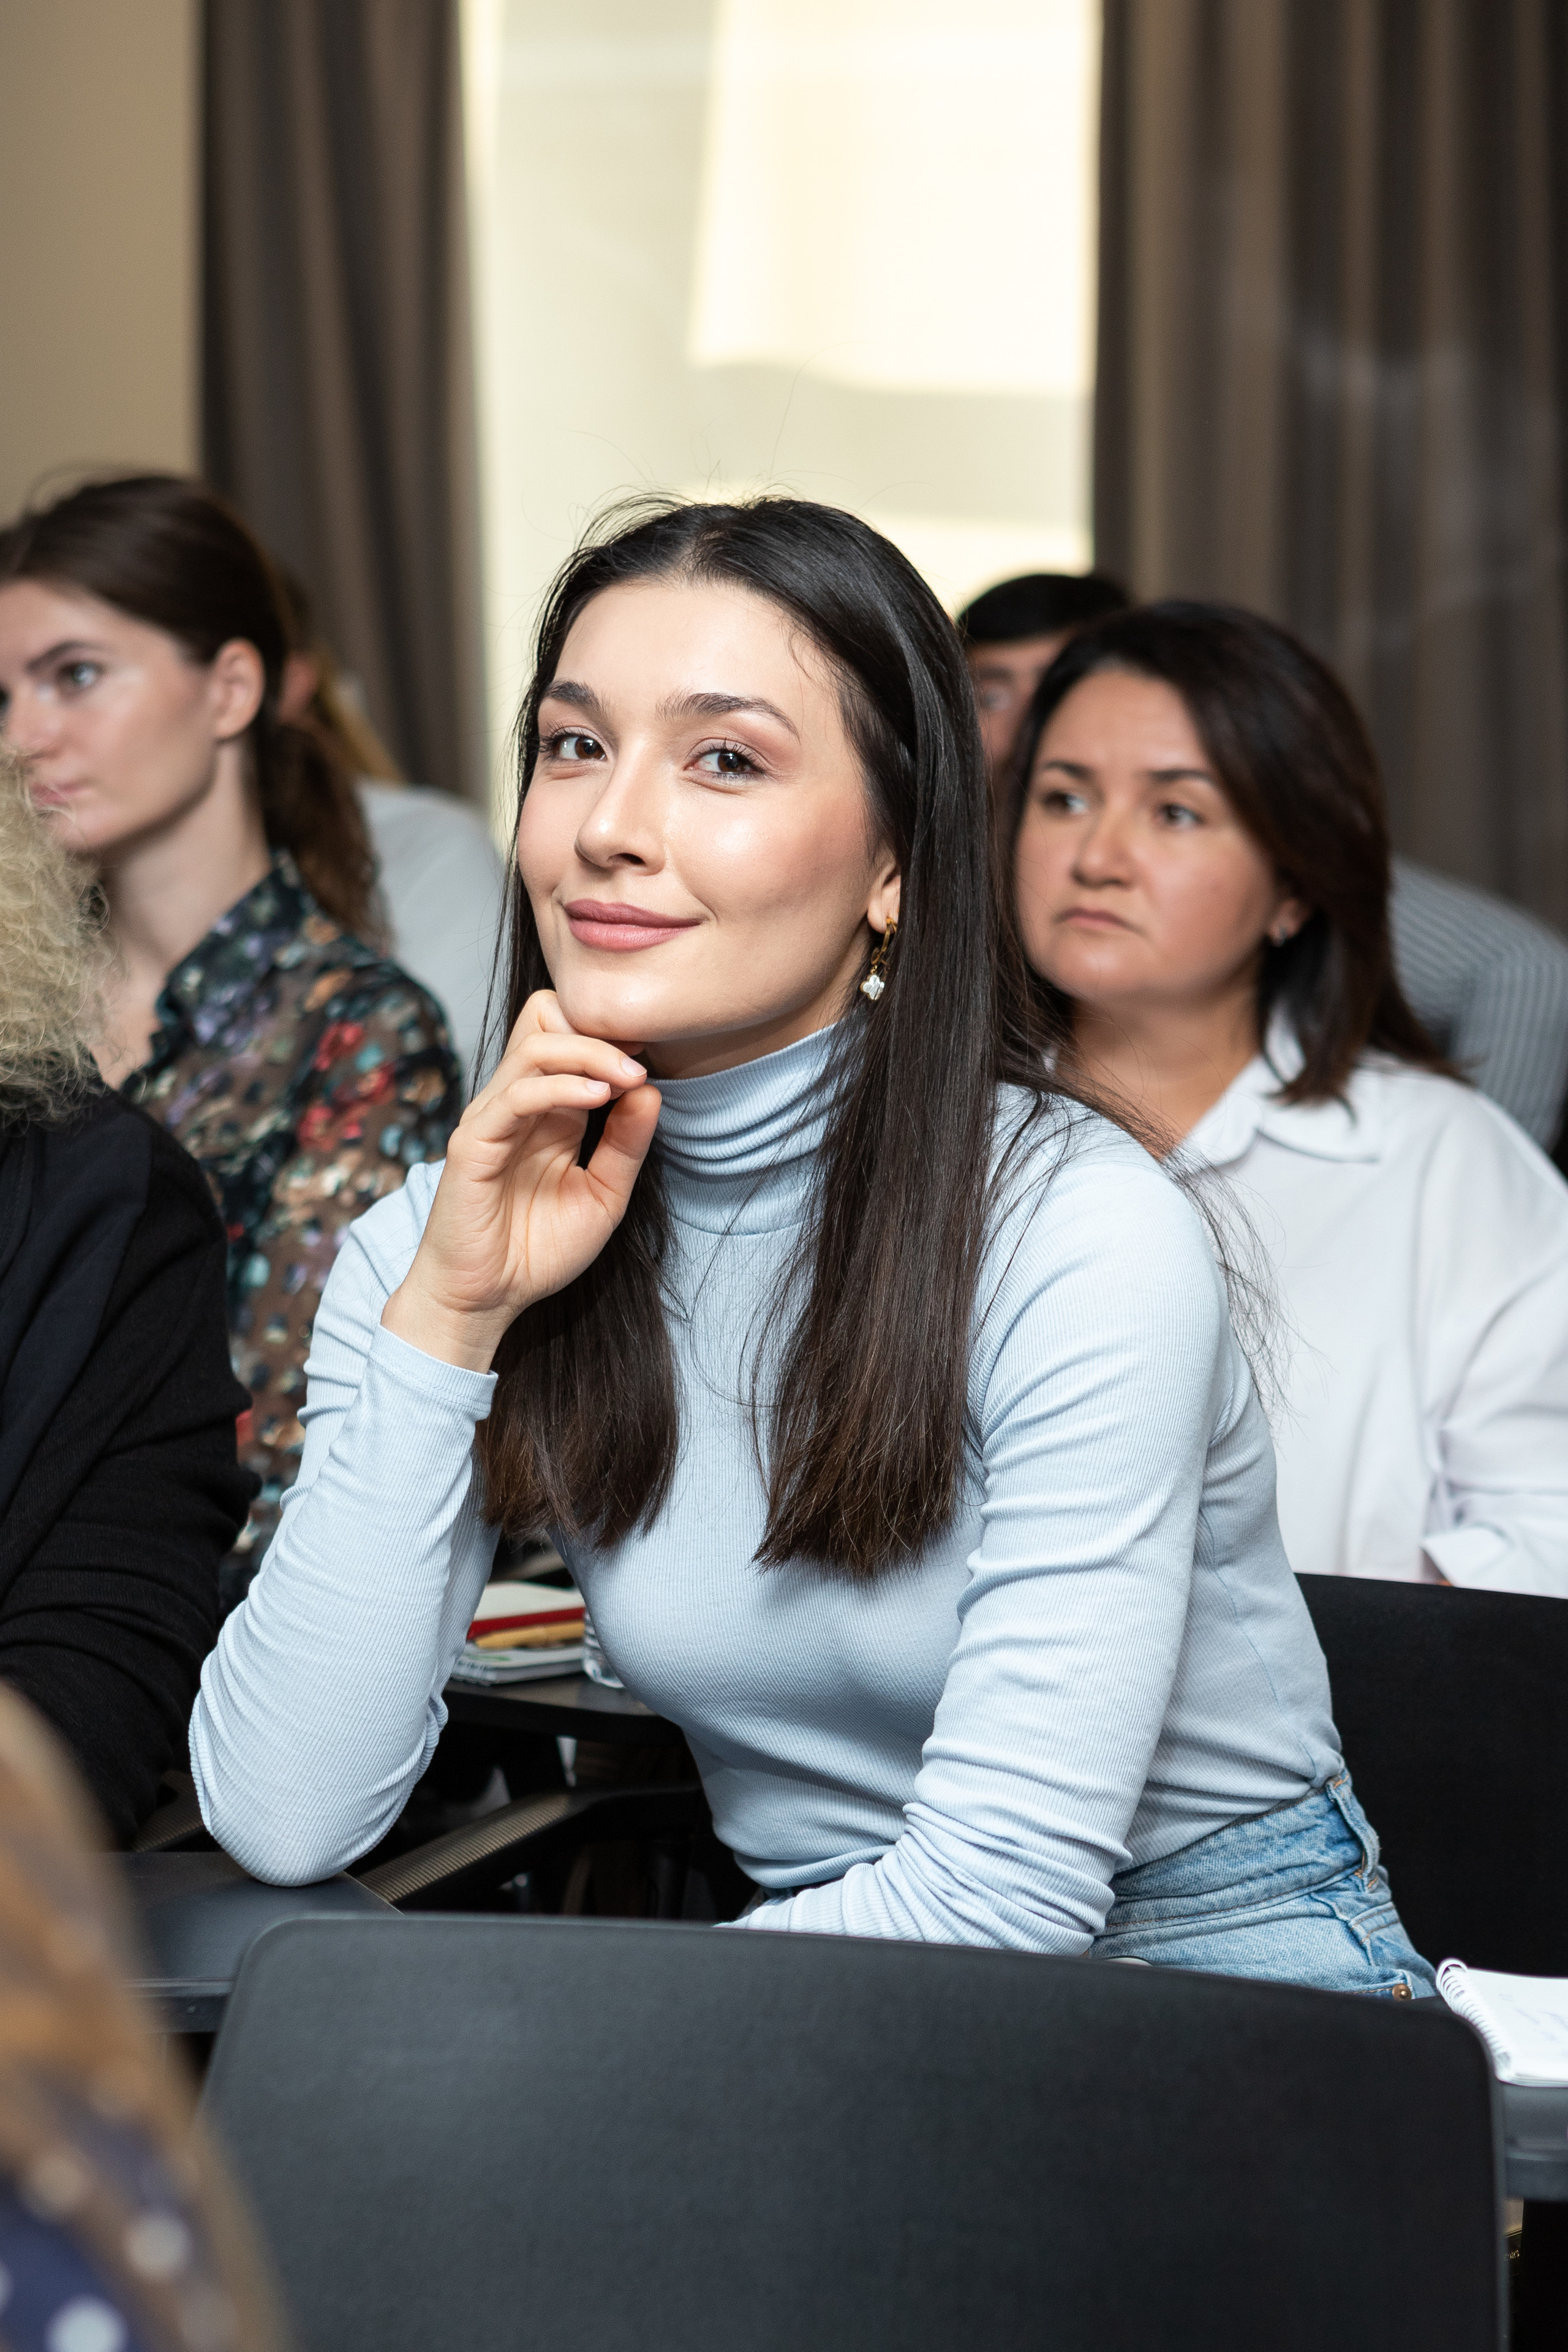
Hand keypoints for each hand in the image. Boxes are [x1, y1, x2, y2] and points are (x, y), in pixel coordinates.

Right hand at [381, 992, 658, 1370]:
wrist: (487, 1299)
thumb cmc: (537, 1251)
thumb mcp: (604, 1196)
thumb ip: (625, 1144)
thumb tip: (650, 1089)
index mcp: (549, 1110)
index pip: (568, 1032)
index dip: (610, 1034)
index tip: (653, 1054)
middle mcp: (518, 1102)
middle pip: (545, 1018)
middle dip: (599, 1029)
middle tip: (641, 1059)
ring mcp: (492, 1117)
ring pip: (535, 1045)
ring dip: (590, 1053)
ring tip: (629, 1077)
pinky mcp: (474, 1141)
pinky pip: (516, 1094)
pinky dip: (561, 1086)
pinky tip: (598, 1098)